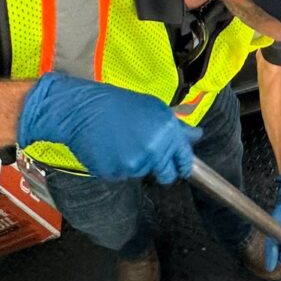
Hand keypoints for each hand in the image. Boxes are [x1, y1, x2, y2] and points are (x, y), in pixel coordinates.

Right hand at [17, 73, 200, 183]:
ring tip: (122, 141)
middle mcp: (154, 150)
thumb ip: (177, 127)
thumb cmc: (118, 104)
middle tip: (147, 153)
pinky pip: (122, 175)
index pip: (184, 160)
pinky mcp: (115, 173)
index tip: (181, 169)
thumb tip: (196, 136)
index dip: (183, 166)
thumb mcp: (154, 108)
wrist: (83, 109)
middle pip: (165, 175)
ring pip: (141, 172)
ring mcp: (134, 164)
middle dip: (160, 169)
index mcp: (167, 131)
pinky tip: (110, 148)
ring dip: (136, 162)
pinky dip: (118, 166)